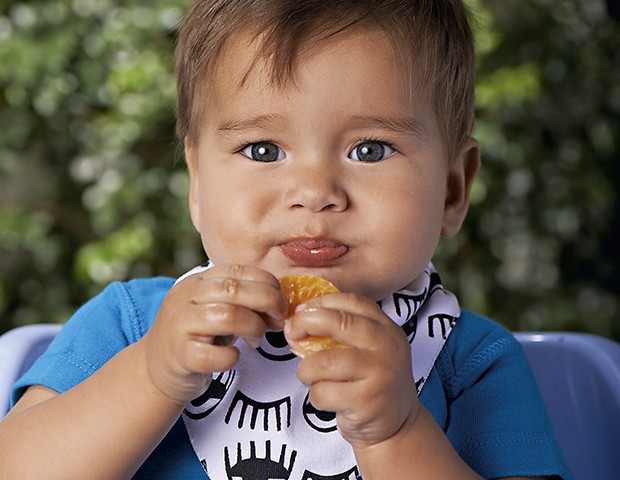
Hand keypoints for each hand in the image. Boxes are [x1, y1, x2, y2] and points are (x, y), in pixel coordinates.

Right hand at [141, 264, 287, 405]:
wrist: (154, 370)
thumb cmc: (197, 337)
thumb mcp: (216, 309)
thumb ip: (244, 302)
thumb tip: (280, 306)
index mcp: (197, 281)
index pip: (238, 270)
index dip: (267, 283)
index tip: (281, 301)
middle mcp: (185, 298)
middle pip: (234, 289)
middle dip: (266, 302)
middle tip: (277, 319)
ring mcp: (180, 326)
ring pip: (226, 316)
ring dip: (253, 327)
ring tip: (257, 339)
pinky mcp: (180, 356)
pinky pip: (214, 354)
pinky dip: (232, 357)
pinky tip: (233, 358)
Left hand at [284, 292, 417, 448]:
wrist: (398, 424)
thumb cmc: (371, 380)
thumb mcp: (367, 349)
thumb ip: (342, 331)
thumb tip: (297, 318)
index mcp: (386, 328)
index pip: (352, 302)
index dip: (321, 302)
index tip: (300, 311)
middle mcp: (387, 346)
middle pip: (339, 322)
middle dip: (306, 323)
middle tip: (292, 333)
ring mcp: (380, 374)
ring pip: (324, 362)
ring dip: (306, 369)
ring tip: (310, 376)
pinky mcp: (367, 402)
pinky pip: (323, 392)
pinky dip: (315, 395)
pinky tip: (326, 398)